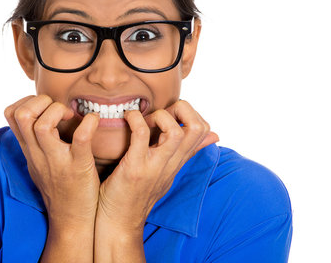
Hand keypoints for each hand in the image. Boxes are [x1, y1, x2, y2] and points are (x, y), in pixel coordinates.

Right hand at [4, 95, 100, 230]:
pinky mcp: (79, 168)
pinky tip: (93, 121)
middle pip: (22, 116)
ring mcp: (57, 161)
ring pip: (42, 126)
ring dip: (58, 111)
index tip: (45, 106)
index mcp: (29, 150)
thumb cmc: (59, 189)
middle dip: (40, 101)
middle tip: (59, 109)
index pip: (11, 114)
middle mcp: (38, 154)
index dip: (27, 100)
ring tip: (71, 116)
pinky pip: (81, 139)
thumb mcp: (38, 164)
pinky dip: (89, 123)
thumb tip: (38, 116)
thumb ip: (35, 142)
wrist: (71, 222)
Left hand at [96, 99, 217, 233]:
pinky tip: (127, 118)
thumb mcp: (166, 172)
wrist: (118, 225)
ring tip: (145, 119)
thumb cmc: (135, 195)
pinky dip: (135, 119)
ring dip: (161, 116)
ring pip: (176, 132)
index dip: (189, 113)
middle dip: (181, 108)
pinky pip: (140, 134)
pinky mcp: (135, 168)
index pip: (203, 130)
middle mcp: (171, 164)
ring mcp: (155, 167)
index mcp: (177, 162)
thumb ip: (185, 153)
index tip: (168, 115)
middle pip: (198, 128)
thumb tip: (214, 135)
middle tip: (160, 113)